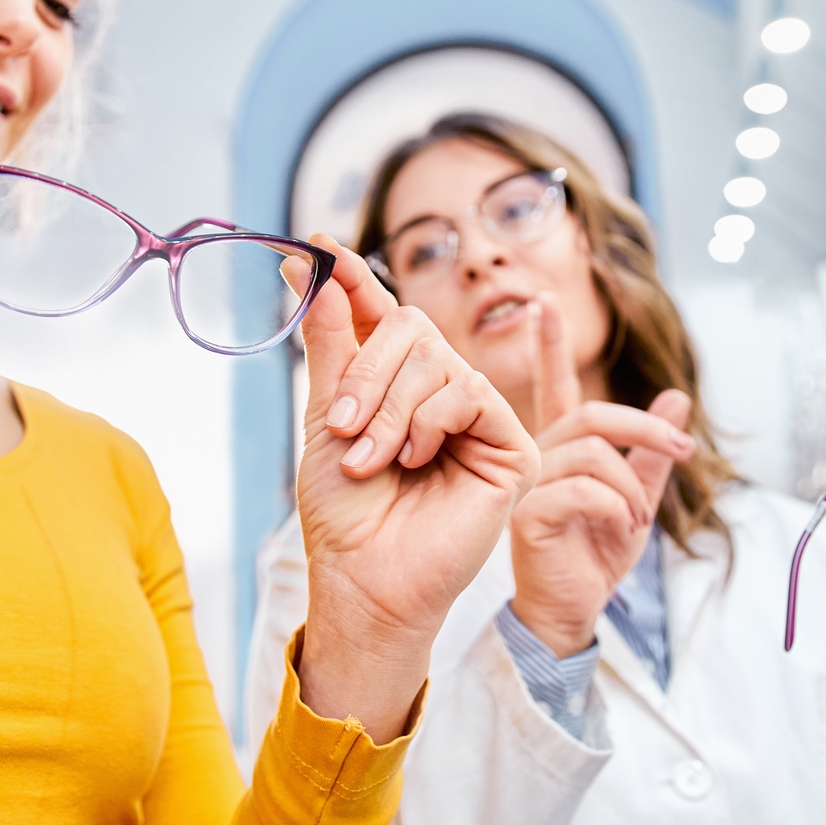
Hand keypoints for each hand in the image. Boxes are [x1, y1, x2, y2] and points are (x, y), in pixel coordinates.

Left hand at [290, 234, 538, 741]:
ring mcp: (480, 417)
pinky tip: (417, 461)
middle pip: (411, 326)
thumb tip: (313, 266)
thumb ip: (332, 341)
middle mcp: (441, 393)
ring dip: (390, 408)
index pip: (380, 315)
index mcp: (397, 385)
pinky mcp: (513, 445)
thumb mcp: (326, 416)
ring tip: (371, 460)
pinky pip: (468, 392)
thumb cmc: (345, 513)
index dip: (351, 279)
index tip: (312, 246)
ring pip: (438, 358)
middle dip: (366, 371)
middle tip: (340, 425)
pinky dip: (429, 422)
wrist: (364, 577)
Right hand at [507, 293, 694, 657]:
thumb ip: (654, 452)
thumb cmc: (595, 556)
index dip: (549, 344)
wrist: (571, 610)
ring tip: (639, 518)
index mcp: (559, 450)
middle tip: (683, 451)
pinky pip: (585, 491)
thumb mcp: (637, 498)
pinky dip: (617, 507)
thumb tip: (678, 397)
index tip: (543, 301)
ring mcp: (527, 485)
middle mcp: (537, 458)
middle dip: (645, 428)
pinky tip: (621, 530)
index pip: (553, 386)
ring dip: (631, 484)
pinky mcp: (529, 515)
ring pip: (592, 453)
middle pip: (591, 414)